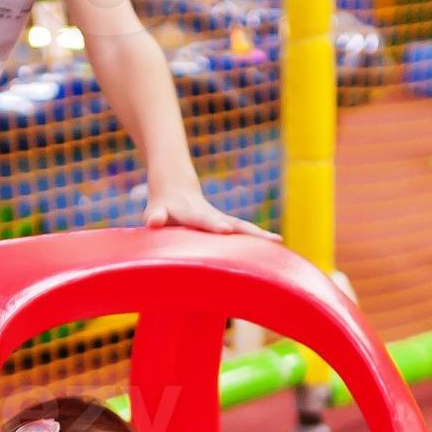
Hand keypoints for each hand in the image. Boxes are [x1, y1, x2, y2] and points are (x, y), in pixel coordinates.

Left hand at [144, 177, 276, 239]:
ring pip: (243, 227)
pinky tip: (278, 244)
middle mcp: (211, 216)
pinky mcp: (229, 226)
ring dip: (259, 235)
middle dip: (248, 231)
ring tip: (278, 240)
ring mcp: (222, 221)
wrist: (176, 187)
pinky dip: (261, 240)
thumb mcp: (155, 210)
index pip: (203, 220)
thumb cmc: (162, 207)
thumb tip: (153, 221)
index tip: (225, 230)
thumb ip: (156, 215)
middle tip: (266, 238)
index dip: (213, 225)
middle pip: (233, 224)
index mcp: (192, 214)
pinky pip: (246, 234)